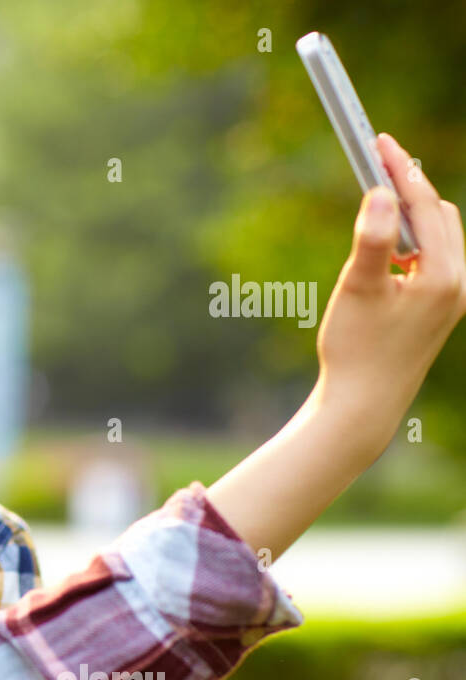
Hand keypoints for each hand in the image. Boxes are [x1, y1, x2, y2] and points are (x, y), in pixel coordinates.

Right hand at [207, 134, 464, 562]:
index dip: (400, 169)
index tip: (378, 141)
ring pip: (439, 235)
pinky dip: (412, 241)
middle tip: (377, 160)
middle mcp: (459, 282)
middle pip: (439, 214)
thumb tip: (382, 192)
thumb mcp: (358, 290)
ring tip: (381, 197)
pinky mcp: (440, 308)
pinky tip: (388, 250)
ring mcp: (452, 296)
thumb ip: (373, 239)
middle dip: (410, 186)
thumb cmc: (357, 351)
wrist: (364, 405)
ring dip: (411, 214)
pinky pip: (433, 257)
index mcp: (444, 274)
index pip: (424, 205)